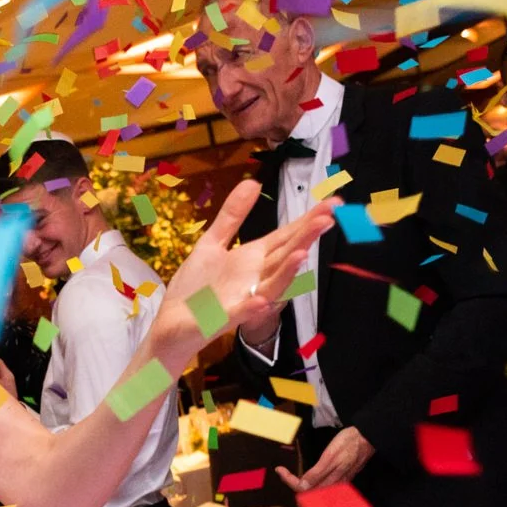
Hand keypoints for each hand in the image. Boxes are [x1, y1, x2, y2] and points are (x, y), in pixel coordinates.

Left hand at [154, 180, 335, 354]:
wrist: (173, 324)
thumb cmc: (196, 288)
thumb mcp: (212, 243)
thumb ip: (232, 216)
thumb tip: (253, 183)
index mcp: (252, 259)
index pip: (285, 236)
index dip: (307, 220)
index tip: (332, 203)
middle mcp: (254, 278)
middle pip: (285, 256)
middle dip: (305, 238)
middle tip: (327, 218)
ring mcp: (242, 299)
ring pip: (271, 285)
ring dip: (287, 272)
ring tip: (302, 253)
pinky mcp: (222, 319)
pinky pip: (240, 313)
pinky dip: (251, 307)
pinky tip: (261, 301)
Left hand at [277, 425, 373, 491]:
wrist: (368, 438)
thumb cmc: (349, 444)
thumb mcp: (330, 456)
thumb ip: (317, 473)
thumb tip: (302, 486)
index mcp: (329, 481)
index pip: (303, 489)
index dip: (289, 481)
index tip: (279, 469)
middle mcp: (333, 486)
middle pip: (308, 494)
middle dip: (294, 486)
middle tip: (283, 473)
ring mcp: (338, 483)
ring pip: (316, 492)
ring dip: (302, 486)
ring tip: (290, 476)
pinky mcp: (342, 478)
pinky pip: (324, 488)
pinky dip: (312, 484)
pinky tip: (308, 478)